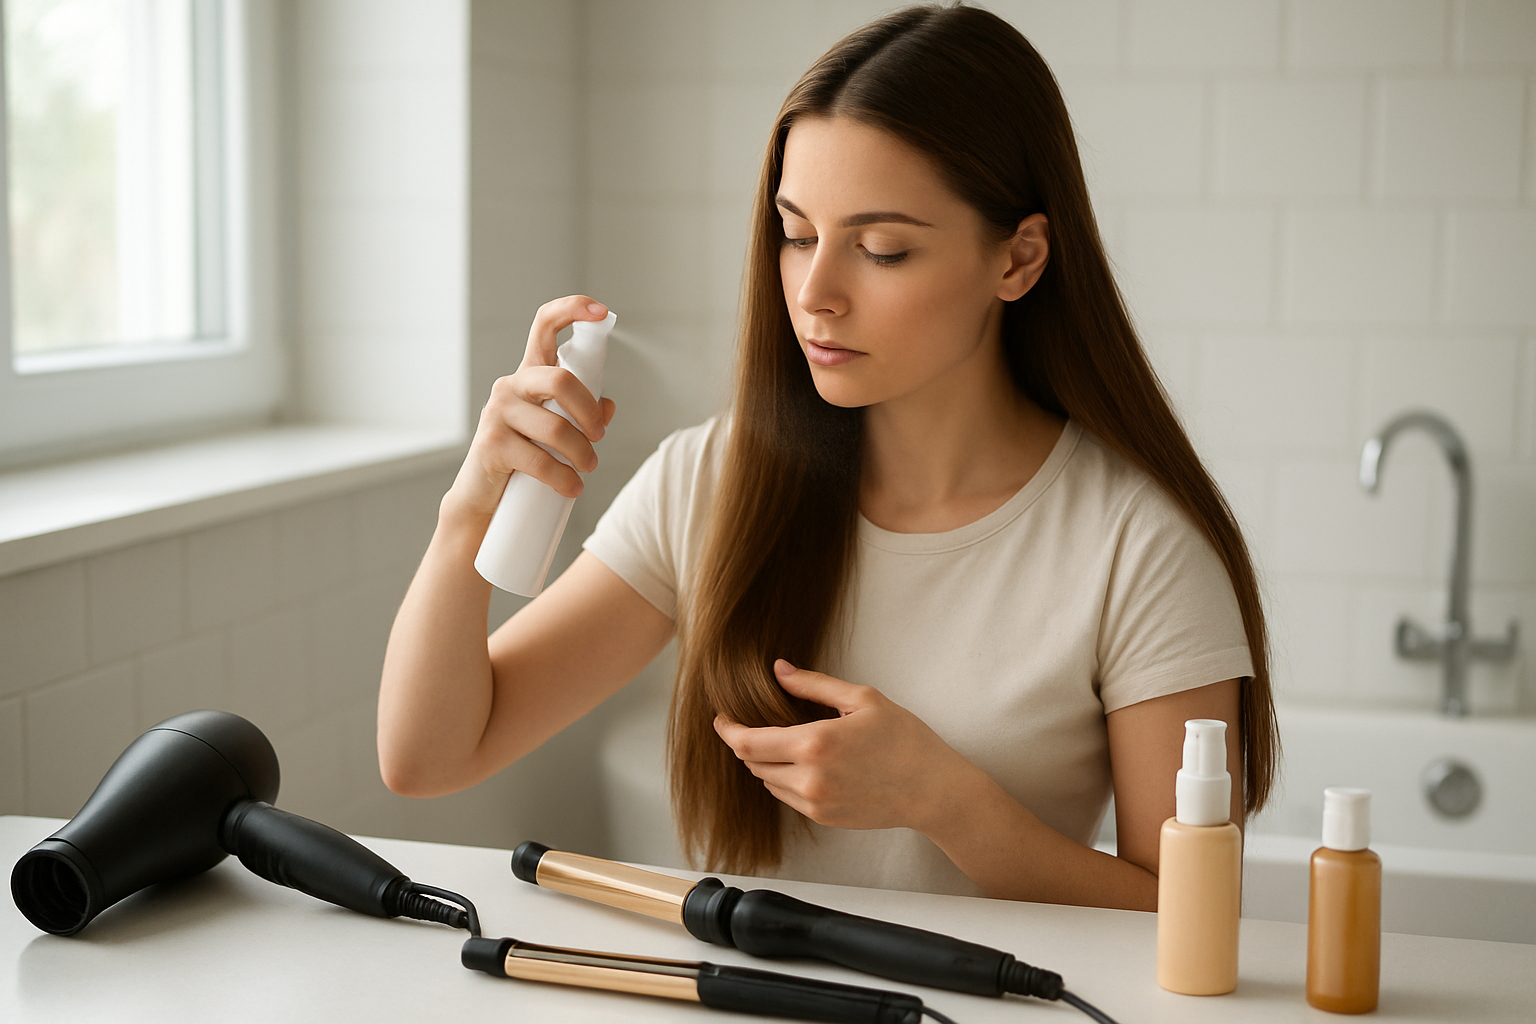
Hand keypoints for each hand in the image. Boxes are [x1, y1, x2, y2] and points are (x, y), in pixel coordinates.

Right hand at [446, 295, 617, 518]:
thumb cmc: (524, 458)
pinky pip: (539, 460)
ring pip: (556, 428)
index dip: (571, 310)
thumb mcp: (556, 432)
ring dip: (582, 455)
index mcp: (530, 375)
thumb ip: (582, 414)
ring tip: (586, 470)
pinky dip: (563, 478)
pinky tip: (572, 487)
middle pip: (560, 381)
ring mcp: (498, 413)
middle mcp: (511, 386)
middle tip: (599, 437)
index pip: (544, 326)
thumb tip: (608, 406)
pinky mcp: (491, 444)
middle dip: (589, 413)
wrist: (484, 496)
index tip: (601, 311)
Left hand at [712, 659, 977, 832]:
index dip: (728, 730)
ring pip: (768, 782)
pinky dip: (785, 779)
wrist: (933, 790)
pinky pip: (788, 797)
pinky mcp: (823, 818)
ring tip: (785, 741)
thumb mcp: (862, 699)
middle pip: (753, 764)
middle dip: (748, 743)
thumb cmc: (904, 739)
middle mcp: (809, 779)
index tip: (721, 717)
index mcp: (815, 745)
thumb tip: (779, 670)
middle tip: (754, 723)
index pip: (748, 743)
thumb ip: (814, 685)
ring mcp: (815, 803)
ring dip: (766, 762)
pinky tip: (804, 763)